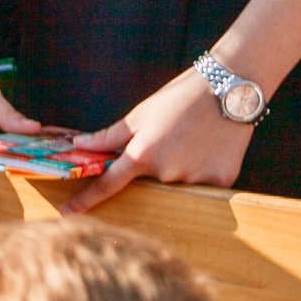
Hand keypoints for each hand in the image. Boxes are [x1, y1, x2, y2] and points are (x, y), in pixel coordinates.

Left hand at [60, 67, 254, 213]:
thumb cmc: (181, 97)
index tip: (68, 212)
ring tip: (194, 139)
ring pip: (178, 185)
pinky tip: (211, 148)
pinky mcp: (222, 181)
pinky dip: (204, 170)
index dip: (86, 200)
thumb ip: (109, 136)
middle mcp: (166, 172)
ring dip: (180, 168)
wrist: (232, 87)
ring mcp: (195, 179)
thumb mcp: (140, 114)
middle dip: (154, 166)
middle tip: (173, 139)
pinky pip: (204, 185)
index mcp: (142, 155)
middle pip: (149, 182)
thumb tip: (79, 145)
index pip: (107, 184)